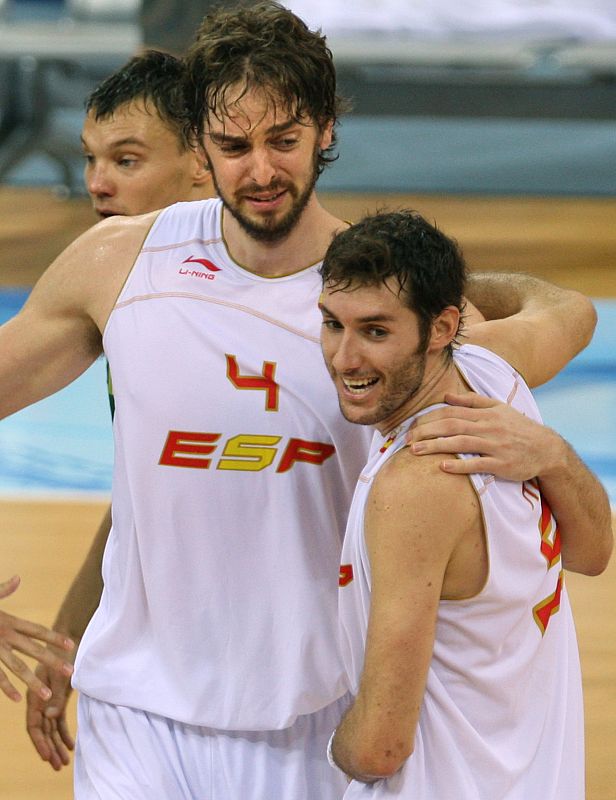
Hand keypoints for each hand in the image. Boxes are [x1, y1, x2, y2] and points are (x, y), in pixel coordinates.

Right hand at [0, 575, 73, 701]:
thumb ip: (3, 590)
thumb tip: (17, 577)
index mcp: (9, 622)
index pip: (38, 631)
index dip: (55, 638)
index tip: (71, 646)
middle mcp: (5, 635)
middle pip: (34, 650)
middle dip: (52, 661)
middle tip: (70, 672)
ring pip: (16, 667)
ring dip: (32, 681)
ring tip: (47, 695)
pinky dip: (6, 687)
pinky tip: (17, 698)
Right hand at [26, 658, 74, 769]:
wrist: (71, 640)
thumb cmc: (64, 654)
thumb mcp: (60, 674)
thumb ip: (56, 695)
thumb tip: (50, 716)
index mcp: (35, 696)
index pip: (34, 726)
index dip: (39, 742)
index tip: (46, 757)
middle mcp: (40, 701)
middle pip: (43, 731)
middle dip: (50, 749)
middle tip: (59, 766)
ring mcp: (50, 701)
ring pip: (51, 728)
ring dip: (58, 744)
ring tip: (65, 762)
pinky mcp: (59, 698)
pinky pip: (59, 721)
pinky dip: (64, 733)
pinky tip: (71, 745)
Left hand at [406, 392, 562, 480]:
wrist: (547, 449)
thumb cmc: (518, 428)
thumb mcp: (498, 408)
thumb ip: (472, 401)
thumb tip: (445, 397)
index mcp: (486, 413)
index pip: (451, 412)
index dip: (429, 418)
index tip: (410, 426)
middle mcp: (489, 427)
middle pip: (451, 425)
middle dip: (426, 431)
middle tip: (405, 439)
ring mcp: (495, 445)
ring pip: (461, 443)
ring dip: (436, 446)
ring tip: (415, 451)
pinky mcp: (502, 464)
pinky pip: (478, 464)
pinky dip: (460, 465)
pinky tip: (443, 467)